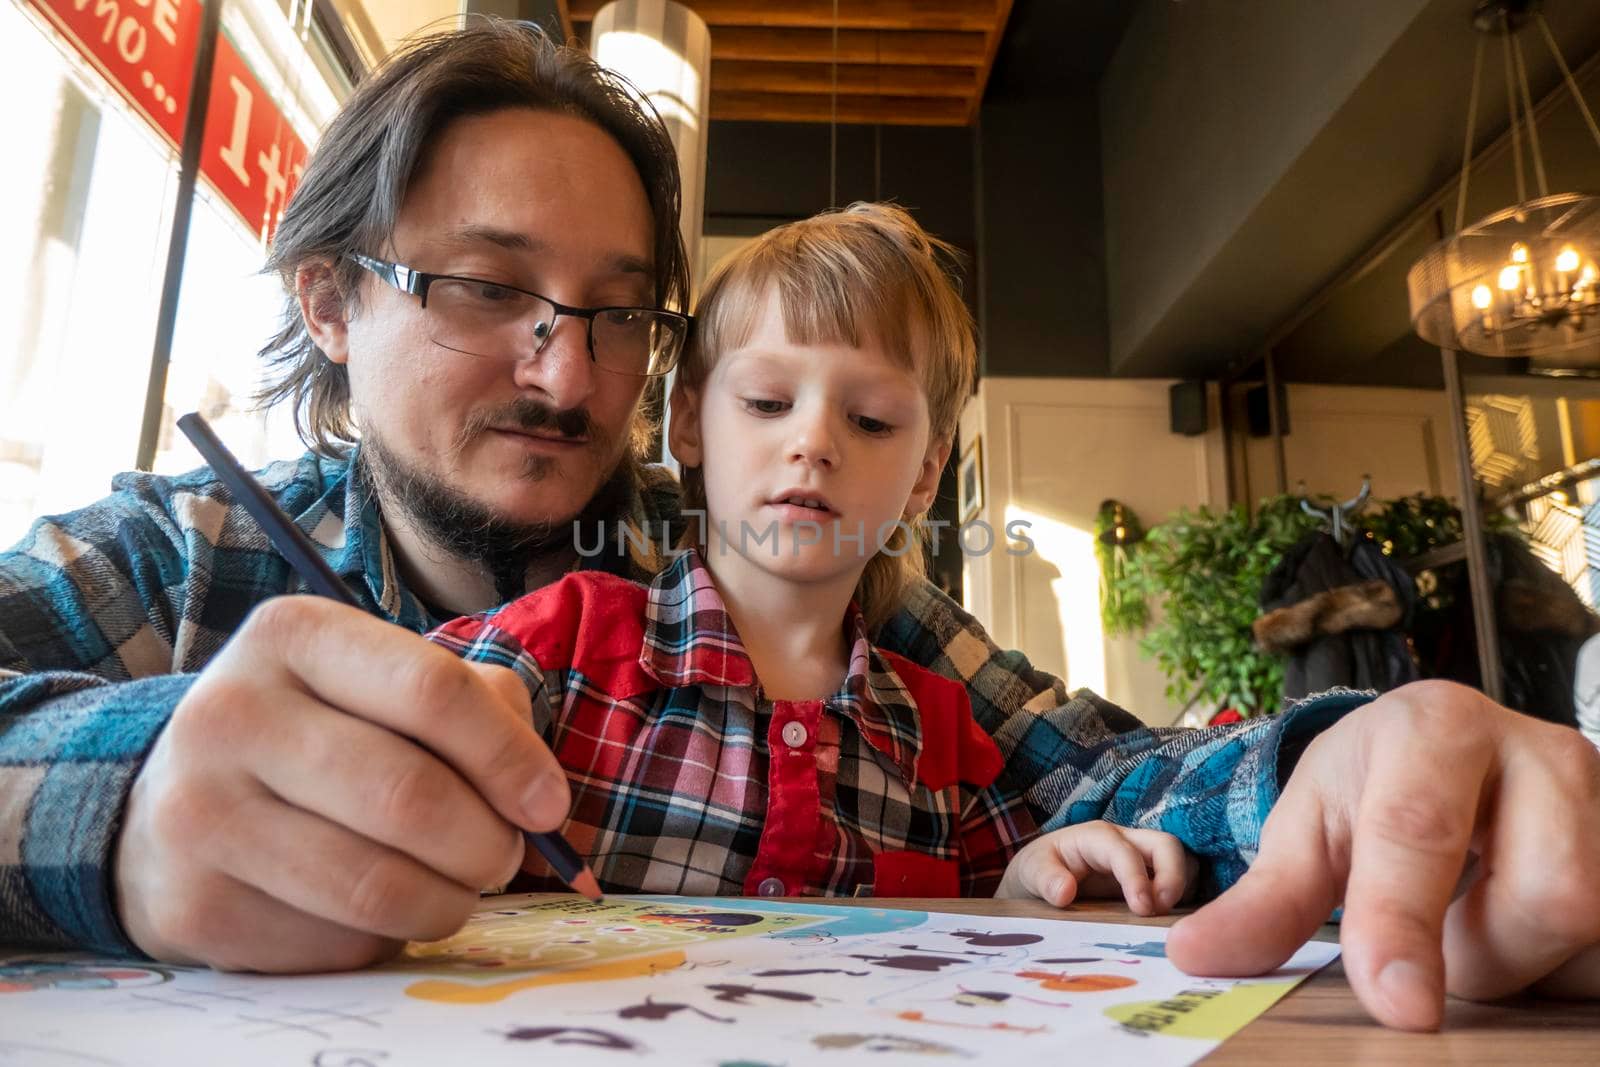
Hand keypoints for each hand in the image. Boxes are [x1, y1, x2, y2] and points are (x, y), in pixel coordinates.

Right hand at [113, 596, 569, 971]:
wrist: (183, 800)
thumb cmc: (326, 732)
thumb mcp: (389, 683)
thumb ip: (480, 709)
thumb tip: (540, 799)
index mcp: (293, 634)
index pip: (432, 691)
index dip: (510, 757)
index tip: (549, 805)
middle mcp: (229, 713)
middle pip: (408, 796)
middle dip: (488, 843)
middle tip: (506, 857)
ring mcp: (197, 813)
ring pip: (375, 886)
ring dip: (448, 901)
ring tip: (459, 888)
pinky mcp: (192, 905)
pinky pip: (334, 942)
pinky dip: (383, 937)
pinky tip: (375, 909)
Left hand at [995, 821, 1197, 915]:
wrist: (1040, 879)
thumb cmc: (1038, 870)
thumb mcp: (1030, 871)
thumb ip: (1044, 879)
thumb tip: (1065, 892)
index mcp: (1096, 838)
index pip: (1126, 851)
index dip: (1137, 877)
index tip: (1143, 909)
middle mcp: (1125, 843)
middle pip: (1166, 845)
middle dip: (1173, 876)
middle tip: (1161, 912)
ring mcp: (1141, 861)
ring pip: (1179, 862)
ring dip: (1181, 889)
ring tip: (1166, 921)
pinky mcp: (1150, 881)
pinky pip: (1177, 884)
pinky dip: (1181, 901)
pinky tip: (1168, 925)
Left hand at [1166, 680, 1599, 1030]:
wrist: (1455, 748)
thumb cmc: (1376, 789)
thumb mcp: (1313, 829)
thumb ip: (1266, 898)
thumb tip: (1194, 956)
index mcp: (1436, 727)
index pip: (1419, 829)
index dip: (1405, 922)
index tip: (1400, 1009)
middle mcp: (1542, 750)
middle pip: (1541, 895)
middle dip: (1478, 952)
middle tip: (1435, 939)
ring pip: (1592, 929)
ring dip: (1525, 964)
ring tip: (1479, 925)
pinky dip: (1569, 969)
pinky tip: (1529, 938)